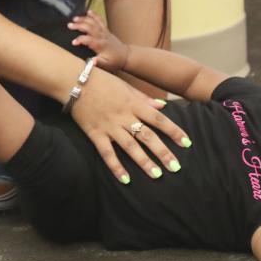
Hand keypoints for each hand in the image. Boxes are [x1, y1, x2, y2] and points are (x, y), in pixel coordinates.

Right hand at [68, 10, 129, 71]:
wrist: (125, 56)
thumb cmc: (114, 61)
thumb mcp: (106, 65)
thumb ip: (98, 62)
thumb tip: (91, 61)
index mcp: (100, 45)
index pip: (88, 40)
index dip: (80, 40)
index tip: (73, 42)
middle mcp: (102, 36)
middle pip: (89, 28)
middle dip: (79, 25)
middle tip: (69, 25)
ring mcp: (104, 32)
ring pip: (93, 22)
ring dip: (84, 19)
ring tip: (75, 18)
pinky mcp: (105, 30)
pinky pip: (99, 20)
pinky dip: (94, 15)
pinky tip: (88, 11)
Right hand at [70, 68, 190, 182]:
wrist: (74, 81)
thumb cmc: (102, 81)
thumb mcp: (126, 86)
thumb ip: (144, 98)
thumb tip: (163, 106)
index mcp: (133, 103)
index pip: (158, 119)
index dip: (173, 131)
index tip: (187, 143)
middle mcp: (124, 116)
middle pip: (147, 136)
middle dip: (162, 152)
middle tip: (176, 167)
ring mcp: (109, 126)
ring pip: (130, 147)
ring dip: (144, 162)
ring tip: (157, 175)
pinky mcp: (95, 134)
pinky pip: (107, 153)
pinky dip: (116, 167)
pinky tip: (125, 180)